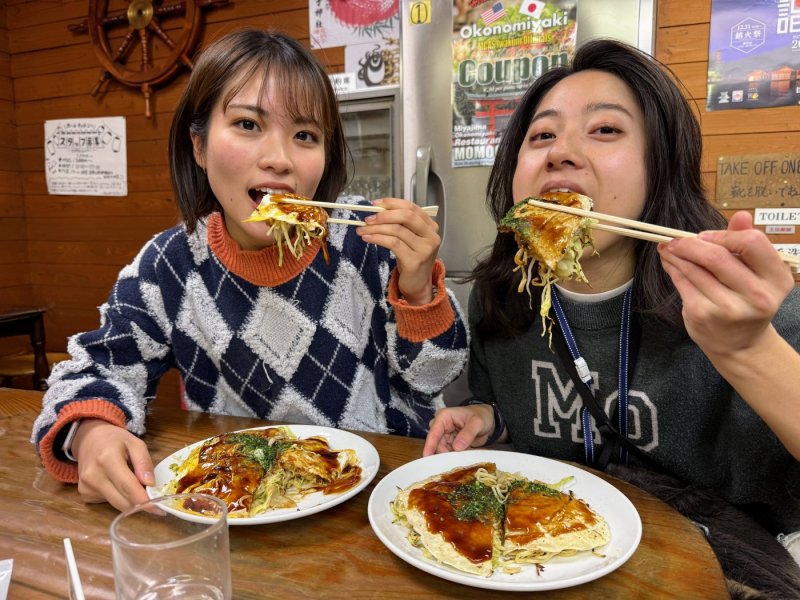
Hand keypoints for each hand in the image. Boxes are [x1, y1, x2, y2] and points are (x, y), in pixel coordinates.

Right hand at [72, 419, 154, 510]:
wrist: (89, 439)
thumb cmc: (115, 440)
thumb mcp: (135, 443)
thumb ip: (144, 462)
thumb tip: (150, 484)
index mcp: (107, 459)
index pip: (128, 486)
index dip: (145, 500)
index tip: (160, 508)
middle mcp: (94, 476)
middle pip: (122, 501)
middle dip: (141, 505)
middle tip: (156, 503)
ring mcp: (86, 487)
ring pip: (116, 504)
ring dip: (131, 501)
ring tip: (138, 488)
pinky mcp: (85, 494)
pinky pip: (108, 502)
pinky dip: (119, 498)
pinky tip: (120, 485)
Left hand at [357, 198, 439, 304]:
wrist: (417, 284)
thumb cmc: (411, 259)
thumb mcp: (409, 239)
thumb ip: (400, 224)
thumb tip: (377, 210)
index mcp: (430, 227)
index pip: (411, 207)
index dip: (392, 203)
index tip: (375, 204)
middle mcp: (431, 236)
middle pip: (406, 216)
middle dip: (384, 215)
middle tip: (368, 218)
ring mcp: (425, 249)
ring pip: (397, 230)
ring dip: (376, 228)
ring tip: (362, 230)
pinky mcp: (415, 261)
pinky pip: (393, 244)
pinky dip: (378, 239)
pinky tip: (368, 239)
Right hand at [422, 404, 494, 455]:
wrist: (488, 420)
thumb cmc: (481, 416)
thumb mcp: (477, 423)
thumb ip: (467, 434)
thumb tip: (456, 447)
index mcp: (444, 417)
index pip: (434, 432)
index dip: (430, 445)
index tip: (427, 457)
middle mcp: (441, 426)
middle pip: (437, 444)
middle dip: (444, 453)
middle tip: (455, 462)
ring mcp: (445, 435)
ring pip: (443, 450)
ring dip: (451, 456)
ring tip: (462, 459)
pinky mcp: (450, 443)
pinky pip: (449, 453)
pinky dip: (456, 457)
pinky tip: (463, 458)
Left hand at [657, 211, 794, 358]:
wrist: (740, 344)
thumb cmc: (747, 300)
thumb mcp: (757, 273)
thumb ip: (746, 243)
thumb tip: (740, 215)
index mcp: (776, 279)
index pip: (752, 243)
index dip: (725, 235)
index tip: (707, 236)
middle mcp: (757, 296)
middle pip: (717, 256)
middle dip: (691, 243)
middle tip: (677, 239)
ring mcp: (728, 308)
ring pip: (694, 269)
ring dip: (676, 253)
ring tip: (668, 246)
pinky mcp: (703, 315)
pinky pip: (682, 282)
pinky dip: (673, 268)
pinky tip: (669, 261)